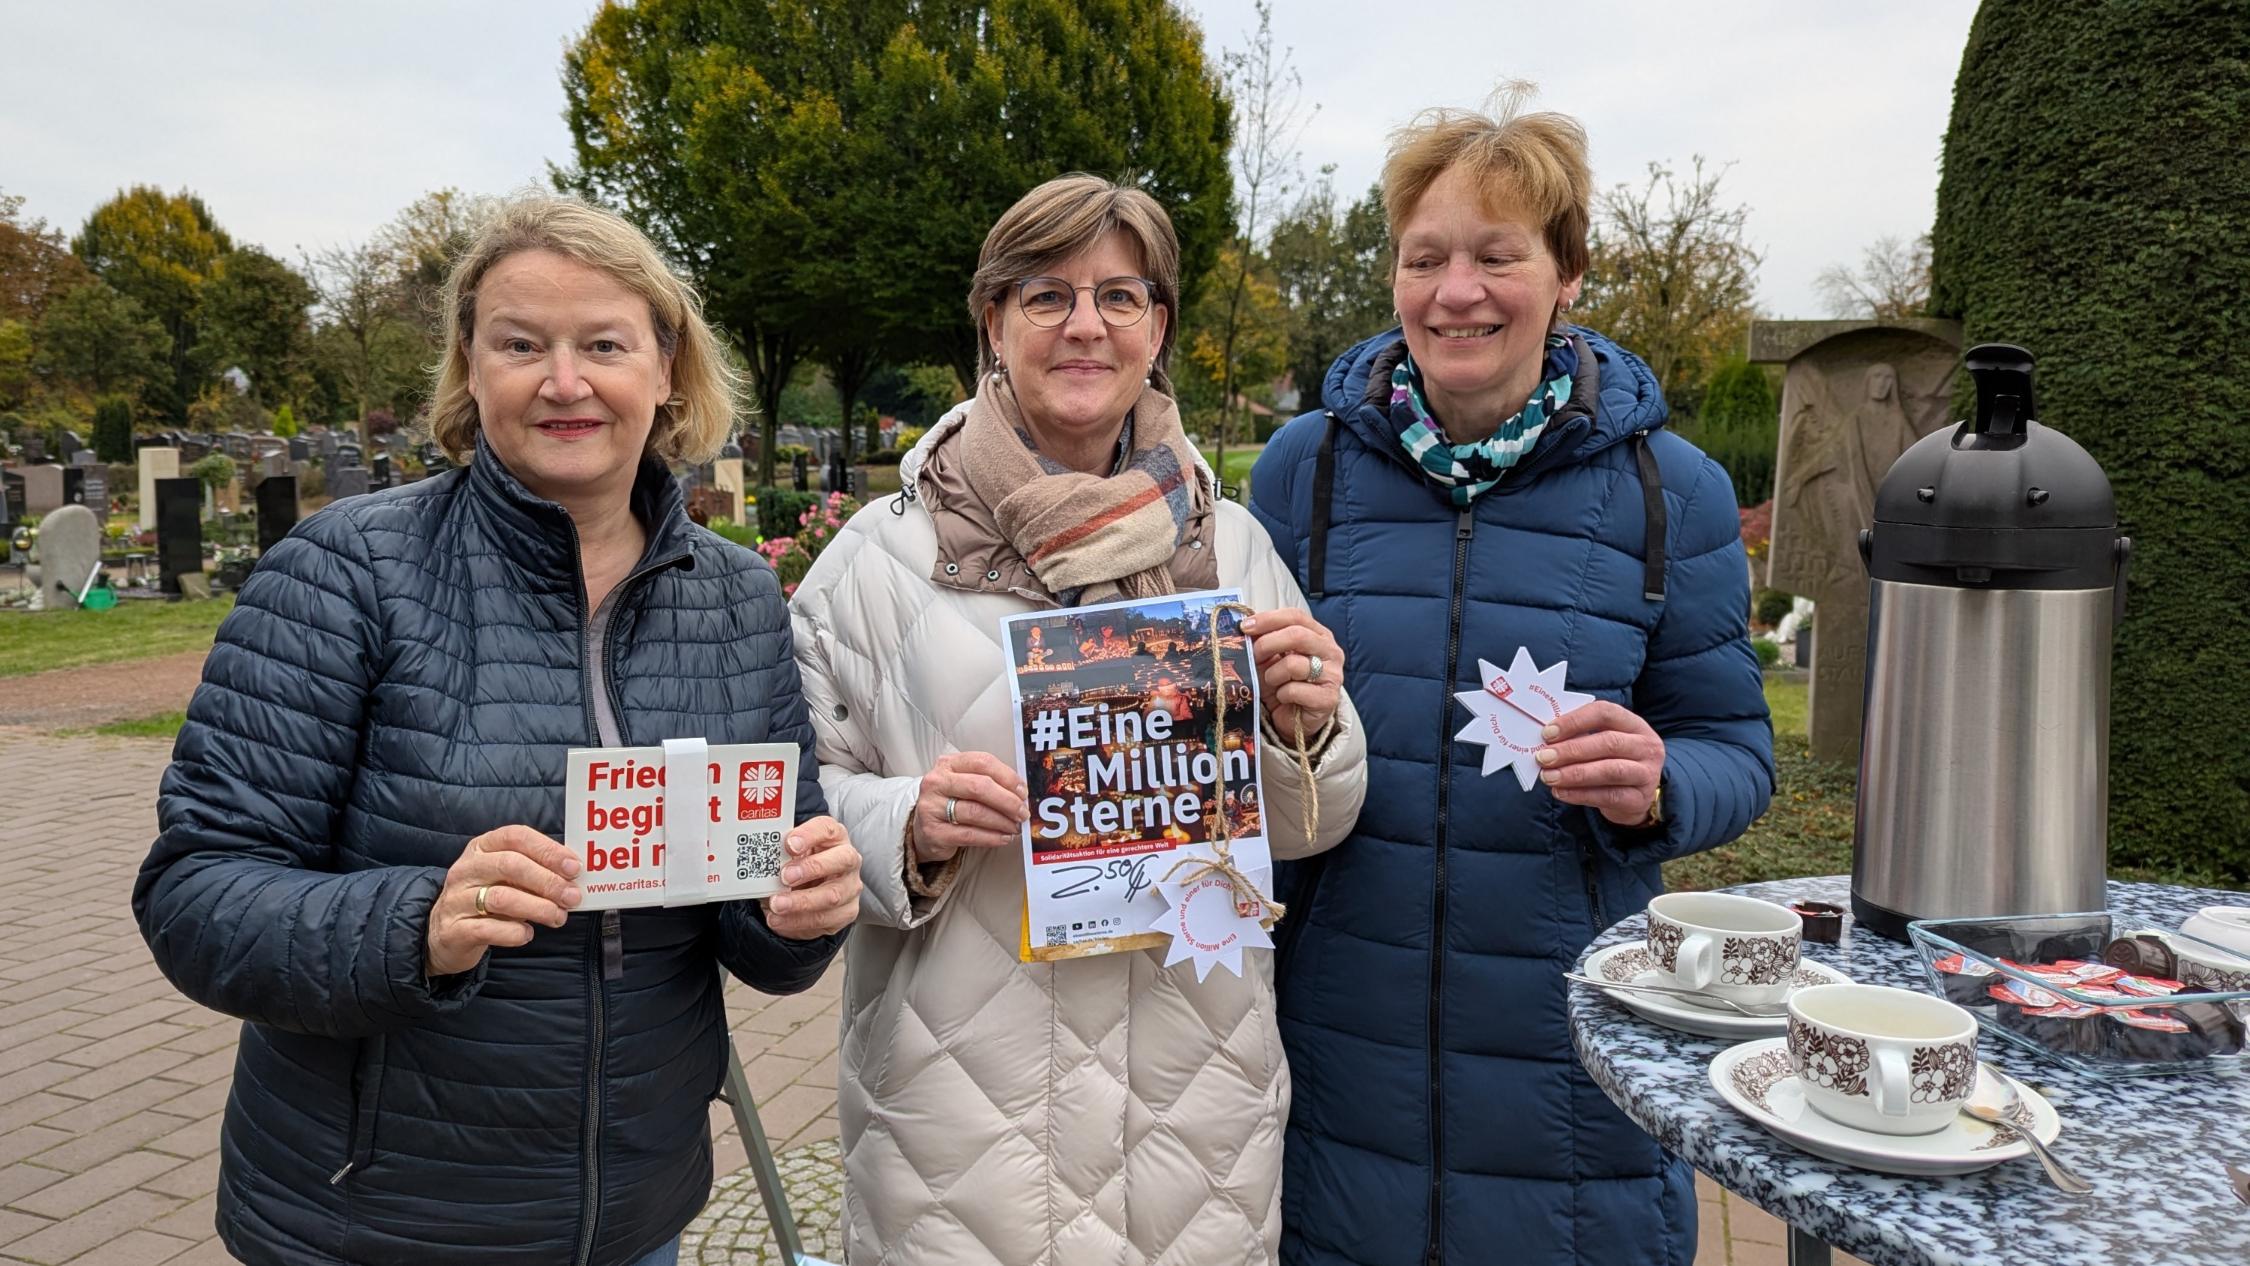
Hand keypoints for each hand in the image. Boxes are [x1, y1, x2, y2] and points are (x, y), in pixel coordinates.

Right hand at [427, 826, 582, 976]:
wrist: (445, 935)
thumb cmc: (487, 899)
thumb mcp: (507, 879)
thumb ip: (536, 873)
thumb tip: (573, 877)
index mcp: (482, 847)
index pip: (516, 837)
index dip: (548, 850)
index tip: (574, 868)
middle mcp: (466, 869)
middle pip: (510, 865)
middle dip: (547, 881)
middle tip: (572, 897)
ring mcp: (456, 899)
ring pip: (500, 898)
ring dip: (538, 908)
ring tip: (558, 917)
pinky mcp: (454, 930)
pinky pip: (488, 929)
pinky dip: (514, 932)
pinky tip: (527, 933)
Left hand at [762, 816, 861, 939]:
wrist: (805, 892)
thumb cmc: (797, 866)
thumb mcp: (787, 855)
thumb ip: (779, 854)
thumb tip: (760, 860)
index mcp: (834, 837)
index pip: (828, 829)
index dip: (810, 835)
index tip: (789, 844)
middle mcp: (848, 859)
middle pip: (842, 859)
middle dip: (812, 868)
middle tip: (784, 877)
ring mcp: (850, 886)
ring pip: (833, 895)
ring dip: (801, 902)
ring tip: (776, 905)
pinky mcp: (846, 912)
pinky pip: (826, 919)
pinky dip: (799, 921)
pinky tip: (780, 920)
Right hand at [910, 752, 1027, 864]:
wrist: (922, 828)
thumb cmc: (950, 803)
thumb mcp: (963, 784)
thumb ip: (989, 782)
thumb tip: (1021, 793)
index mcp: (948, 764)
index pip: (983, 762)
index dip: (1007, 777)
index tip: (1023, 792)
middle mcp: (937, 782)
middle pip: (980, 787)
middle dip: (1008, 801)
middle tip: (1022, 813)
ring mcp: (932, 807)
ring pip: (976, 812)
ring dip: (1002, 822)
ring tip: (1015, 827)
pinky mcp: (934, 832)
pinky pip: (970, 835)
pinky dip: (991, 837)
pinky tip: (1003, 838)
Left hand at [1241, 608, 1343, 738]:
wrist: (1295, 720)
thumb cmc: (1283, 684)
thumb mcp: (1270, 659)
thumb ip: (1262, 641)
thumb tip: (1243, 628)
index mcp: (1319, 635)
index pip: (1295, 616)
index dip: (1268, 619)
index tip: (1245, 627)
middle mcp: (1330, 651)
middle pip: (1297, 635)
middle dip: (1267, 644)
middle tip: (1253, 655)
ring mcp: (1333, 675)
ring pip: (1293, 664)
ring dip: (1272, 675)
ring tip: (1272, 683)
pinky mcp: (1328, 698)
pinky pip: (1294, 690)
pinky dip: (1281, 695)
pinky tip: (1284, 698)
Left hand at [1534, 702, 1664, 826]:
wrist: (1634, 797)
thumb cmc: (1610, 762)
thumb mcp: (1601, 742)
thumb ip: (1579, 736)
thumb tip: (1545, 739)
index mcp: (1635, 724)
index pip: (1606, 713)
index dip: (1575, 721)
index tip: (1547, 733)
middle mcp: (1646, 747)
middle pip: (1609, 742)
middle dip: (1571, 750)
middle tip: (1543, 757)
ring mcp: (1646, 774)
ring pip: (1610, 771)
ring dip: (1574, 773)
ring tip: (1548, 776)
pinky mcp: (1639, 800)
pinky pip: (1608, 796)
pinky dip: (1580, 795)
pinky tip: (1560, 792)